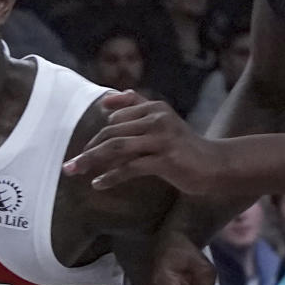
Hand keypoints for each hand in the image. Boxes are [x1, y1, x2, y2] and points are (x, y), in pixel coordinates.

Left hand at [65, 93, 233, 198]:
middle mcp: (157, 119)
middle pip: (112, 133)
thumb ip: (137, 107)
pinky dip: (110, 177)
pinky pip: (130, 168)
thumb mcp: (161, 122)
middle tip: (69, 166)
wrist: (215, 165)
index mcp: (154, 108)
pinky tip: (97, 184)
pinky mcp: (165, 160)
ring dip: (91, 161)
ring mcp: (162, 139)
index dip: (96, 135)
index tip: (81, 151)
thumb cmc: (184, 147)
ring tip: (75, 172)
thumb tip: (107, 100)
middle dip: (87, 150)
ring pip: (116, 148)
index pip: (116, 118)